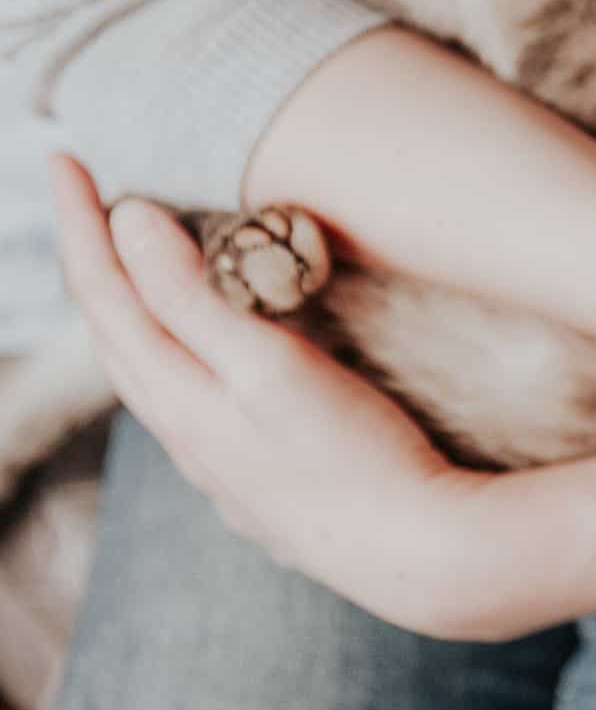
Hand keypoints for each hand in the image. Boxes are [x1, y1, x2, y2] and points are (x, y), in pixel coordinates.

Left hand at [49, 156, 488, 636]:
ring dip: (132, 307)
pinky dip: (175, 349)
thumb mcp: (270, 366)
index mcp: (177, 398)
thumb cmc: (352, 456)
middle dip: (95, 258)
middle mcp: (184, 432)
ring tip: (132, 262)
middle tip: (87, 193)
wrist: (415, 551)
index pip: (105, 293)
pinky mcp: (257, 476)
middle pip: (116, 332)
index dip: (80, 222)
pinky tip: (201, 353)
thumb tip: (131, 220)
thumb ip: (194, 297)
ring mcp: (219, 461)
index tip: (66, 158)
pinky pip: (190, 399)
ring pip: (151, 371)